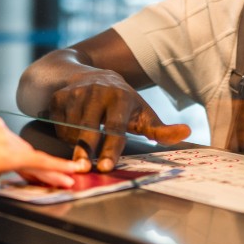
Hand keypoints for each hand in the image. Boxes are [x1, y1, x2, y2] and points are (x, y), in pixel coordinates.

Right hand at [0, 117, 89, 187]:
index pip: (12, 144)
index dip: (28, 158)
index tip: (36, 166)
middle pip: (25, 151)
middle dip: (43, 167)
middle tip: (61, 178)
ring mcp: (3, 140)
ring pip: (32, 157)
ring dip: (50, 171)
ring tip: (67, 180)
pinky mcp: (8, 155)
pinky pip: (38, 163)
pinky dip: (54, 169)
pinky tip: (66, 175)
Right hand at [45, 71, 190, 170]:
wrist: (92, 74)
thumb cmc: (121, 102)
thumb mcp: (142, 113)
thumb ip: (160, 129)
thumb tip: (185, 132)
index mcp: (121, 97)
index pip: (115, 127)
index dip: (110, 148)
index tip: (106, 166)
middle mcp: (97, 91)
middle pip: (89, 127)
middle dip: (86, 150)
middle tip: (83, 169)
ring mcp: (76, 92)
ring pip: (71, 127)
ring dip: (75, 145)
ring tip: (82, 153)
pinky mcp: (59, 96)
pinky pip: (57, 122)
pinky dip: (63, 134)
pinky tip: (71, 135)